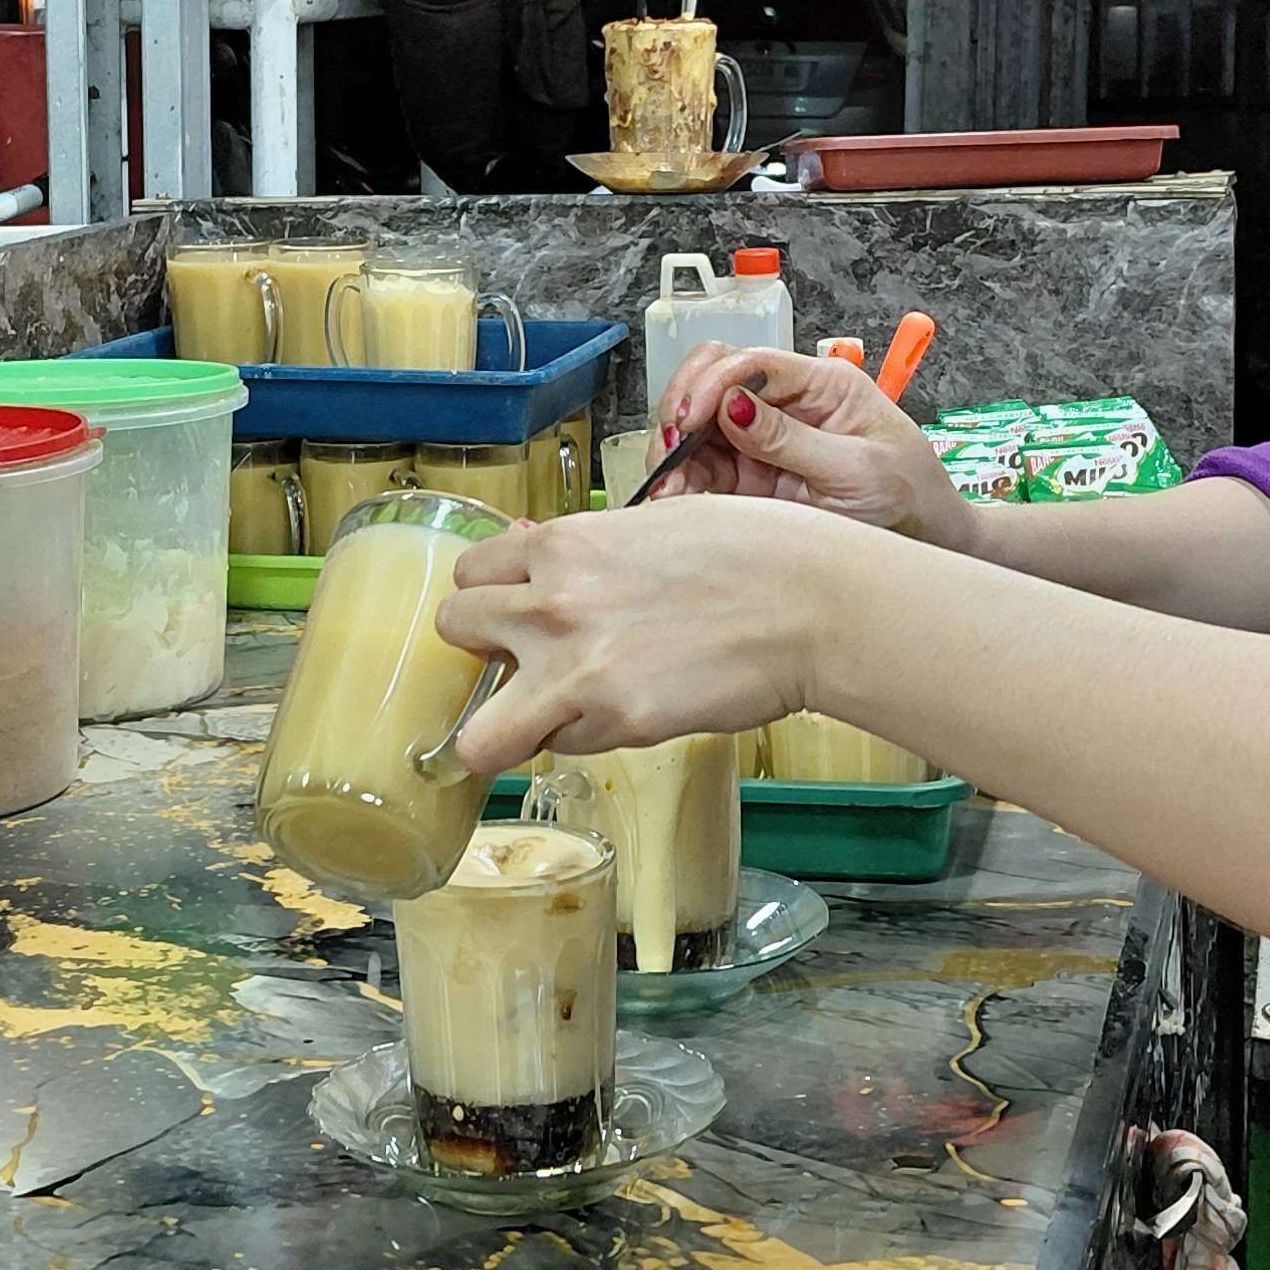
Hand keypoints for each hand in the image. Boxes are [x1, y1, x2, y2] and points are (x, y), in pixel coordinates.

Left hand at [438, 494, 848, 776]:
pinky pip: (562, 747)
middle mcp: (550, 604)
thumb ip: (588, 549)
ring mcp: (575, 671)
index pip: (471, 571)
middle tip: (531, 657)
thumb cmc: (756, 552)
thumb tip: (544, 563)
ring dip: (508, 724)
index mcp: (562, 543)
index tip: (519, 607)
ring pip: (478, 734)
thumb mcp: (655, 523)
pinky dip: (586, 737)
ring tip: (554, 713)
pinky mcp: (614, 724)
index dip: (494, 593)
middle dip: (486, 649)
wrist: (815, 603)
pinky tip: (631, 710)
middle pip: (454, 633)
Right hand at [653, 344, 971, 549]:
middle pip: (714, 380)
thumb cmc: (910, 496)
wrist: (928, 540)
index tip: (688, 420)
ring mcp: (767, 438)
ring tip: (667, 486)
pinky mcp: (753, 475)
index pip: (753, 362)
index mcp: (823, 384)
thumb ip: (792, 440)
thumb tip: (733, 405)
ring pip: (700, 425)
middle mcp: (789, 403)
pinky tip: (675, 496)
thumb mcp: (857, 470)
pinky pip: (705, 466)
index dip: (711, 383)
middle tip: (669, 450)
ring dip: (675, 450)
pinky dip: (682, 478)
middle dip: (682, 409)